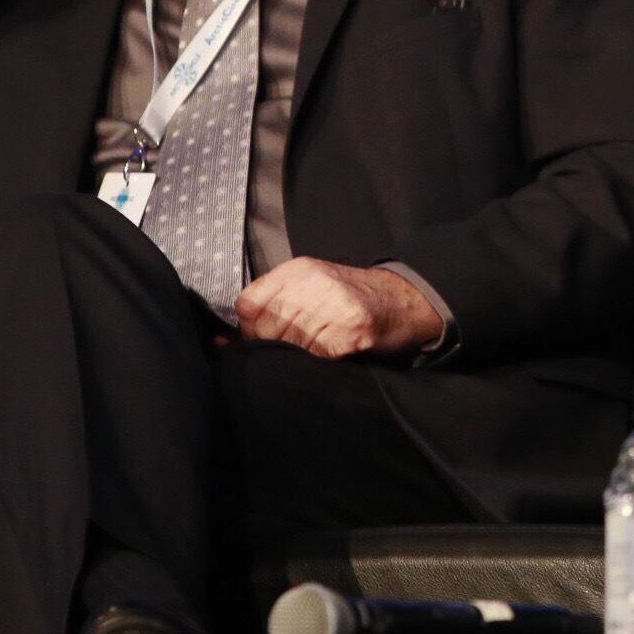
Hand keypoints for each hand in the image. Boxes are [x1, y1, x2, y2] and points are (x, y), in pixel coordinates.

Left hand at [233, 258, 443, 359]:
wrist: (406, 298)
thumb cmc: (353, 296)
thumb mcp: (313, 284)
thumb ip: (276, 302)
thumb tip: (228, 338)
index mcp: (298, 270)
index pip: (248, 304)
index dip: (247, 329)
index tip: (258, 340)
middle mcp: (314, 284)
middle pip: (266, 329)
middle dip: (270, 347)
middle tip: (286, 353)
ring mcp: (334, 307)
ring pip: (290, 345)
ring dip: (295, 357)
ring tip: (312, 352)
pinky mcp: (351, 331)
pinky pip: (316, 357)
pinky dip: (317, 364)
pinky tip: (328, 357)